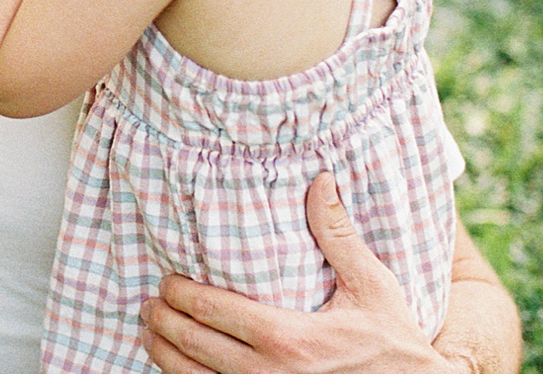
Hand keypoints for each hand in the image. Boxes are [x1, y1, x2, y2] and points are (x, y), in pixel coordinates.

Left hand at [139, 173, 451, 372]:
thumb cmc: (394, 342)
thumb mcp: (372, 285)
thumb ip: (337, 234)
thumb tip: (320, 179)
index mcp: (289, 338)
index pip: (212, 311)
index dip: (179, 294)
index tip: (166, 280)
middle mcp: (269, 374)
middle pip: (192, 345)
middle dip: (162, 321)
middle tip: (148, 303)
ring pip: (192, 379)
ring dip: (163, 355)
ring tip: (150, 333)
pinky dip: (186, 382)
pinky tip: (178, 367)